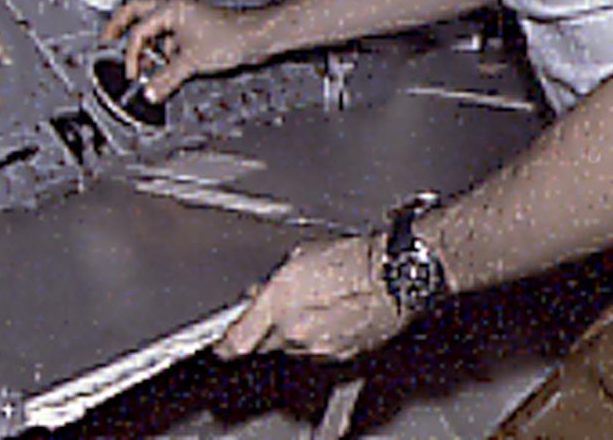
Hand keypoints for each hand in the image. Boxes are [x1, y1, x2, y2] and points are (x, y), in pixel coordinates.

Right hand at [99, 0, 260, 101]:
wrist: (256, 37)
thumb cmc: (231, 37)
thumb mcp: (192, 62)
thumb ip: (166, 79)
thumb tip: (149, 92)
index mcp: (169, 10)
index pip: (138, 32)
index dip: (132, 55)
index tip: (133, 74)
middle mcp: (174, 11)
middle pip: (135, 15)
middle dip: (119, 28)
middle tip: (105, 41)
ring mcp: (183, 21)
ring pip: (152, 30)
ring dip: (145, 47)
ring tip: (141, 66)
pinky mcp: (192, 32)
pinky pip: (167, 41)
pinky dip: (161, 54)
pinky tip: (164, 69)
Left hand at [216, 236, 407, 360]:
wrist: (392, 278)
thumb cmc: (352, 260)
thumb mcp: (299, 257)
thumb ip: (273, 282)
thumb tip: (261, 293)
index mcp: (278, 305)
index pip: (238, 340)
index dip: (225, 345)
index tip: (220, 346)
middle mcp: (295, 332)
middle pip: (265, 345)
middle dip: (264, 331)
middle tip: (276, 311)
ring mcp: (318, 348)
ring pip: (292, 349)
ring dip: (293, 334)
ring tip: (313, 307)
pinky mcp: (341, 357)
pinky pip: (317, 352)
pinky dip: (317, 339)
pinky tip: (330, 317)